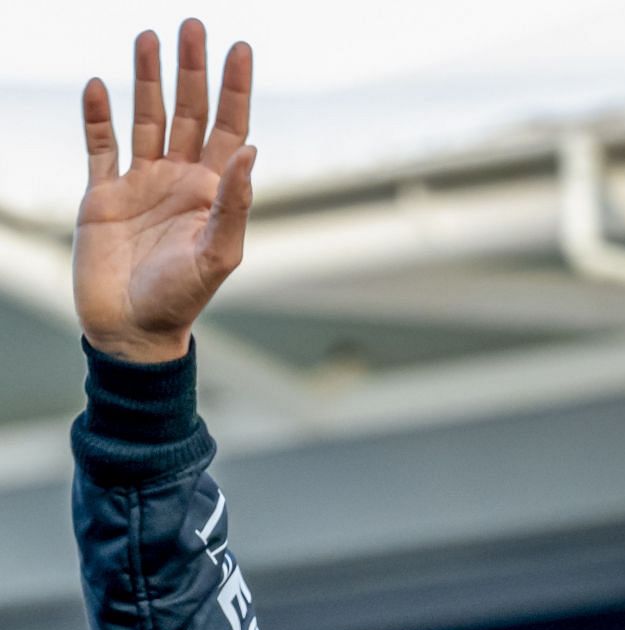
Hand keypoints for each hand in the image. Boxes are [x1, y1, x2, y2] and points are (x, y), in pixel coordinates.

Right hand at [73, 20, 254, 363]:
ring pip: (147, 118)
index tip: (240, 48)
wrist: (131, 328)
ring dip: (148, 79)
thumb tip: (252, 153)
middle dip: (192, 70)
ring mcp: (141, 184)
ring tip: (148, 37)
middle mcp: (180, 180)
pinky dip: (98, 115)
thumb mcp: (218, 255)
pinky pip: (100, 145)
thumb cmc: (182, 299)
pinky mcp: (103, 194)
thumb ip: (235, 204)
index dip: (235, 89)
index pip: (230, 128)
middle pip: (190, 112)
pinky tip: (100, 85)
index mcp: (213, 192)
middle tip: (193, 25)